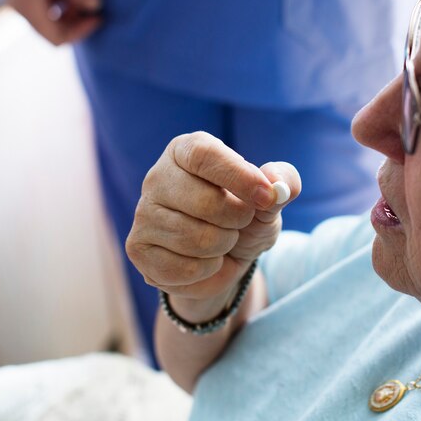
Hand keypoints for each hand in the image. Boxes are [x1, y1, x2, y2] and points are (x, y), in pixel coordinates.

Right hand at [0, 0, 101, 44]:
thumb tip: (97, 6)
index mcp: (29, 4)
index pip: (57, 37)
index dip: (81, 32)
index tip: (98, 17)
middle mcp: (21, 8)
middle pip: (53, 33)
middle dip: (76, 23)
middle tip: (93, 7)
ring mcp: (18, 1)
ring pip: (48, 21)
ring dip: (68, 12)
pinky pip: (42, 8)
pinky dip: (57, 3)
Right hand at [126, 132, 301, 315]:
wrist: (225, 256)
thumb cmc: (246, 213)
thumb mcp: (271, 196)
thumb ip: (282, 182)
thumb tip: (276, 184)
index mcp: (187, 150)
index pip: (206, 155)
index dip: (240, 177)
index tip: (267, 198)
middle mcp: (157, 176)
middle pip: (204, 202)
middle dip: (237, 220)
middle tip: (239, 221)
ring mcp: (143, 213)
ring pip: (196, 239)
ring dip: (224, 246)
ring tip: (222, 239)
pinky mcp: (138, 248)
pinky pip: (183, 268)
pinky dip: (207, 270)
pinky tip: (205, 260)